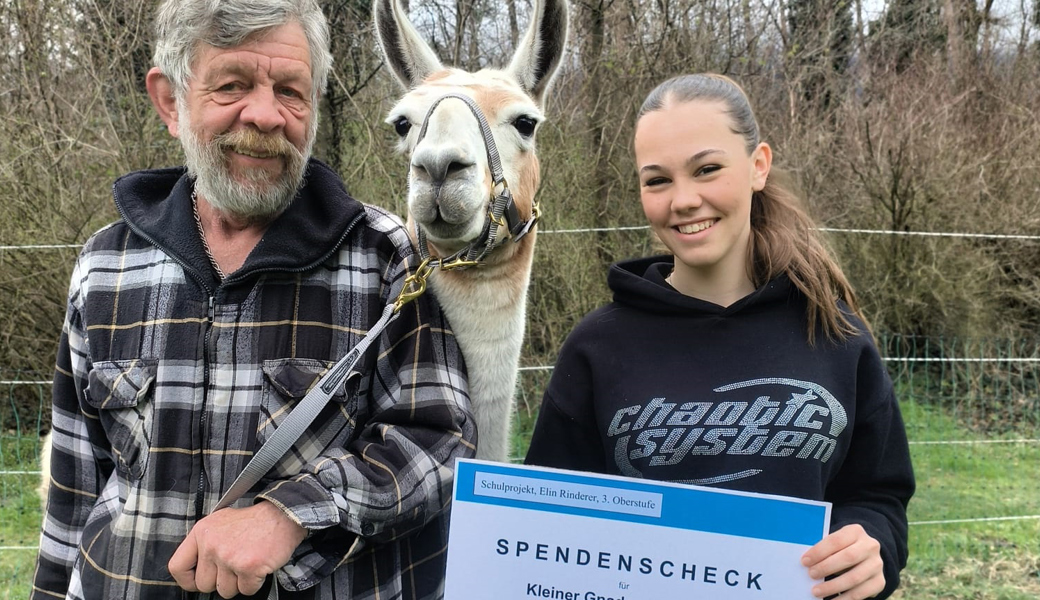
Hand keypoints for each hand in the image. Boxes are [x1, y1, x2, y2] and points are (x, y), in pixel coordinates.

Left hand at [169, 501, 307, 597]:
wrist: (283, 515)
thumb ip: (204, 543)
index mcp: (201, 532)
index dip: (187, 580)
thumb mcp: (220, 523)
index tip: (198, 581)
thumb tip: (194, 571)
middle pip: (204, 585)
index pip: (177, 567)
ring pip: (225, 591)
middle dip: (221, 581)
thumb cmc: (254, 521)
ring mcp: (229, 556)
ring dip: (239, 583)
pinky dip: (254, 583)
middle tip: (235, 566)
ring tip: (248, 562)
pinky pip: (246, 591)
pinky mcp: (248, 567)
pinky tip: (259, 566)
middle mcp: (212, 544)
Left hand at [801, 524, 883, 598]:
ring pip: (854, 577)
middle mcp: (870, 546)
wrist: (866, 556)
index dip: (819, 551)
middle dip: (826, 567)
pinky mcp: (880, 582)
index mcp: (856, 531)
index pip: (836, 540)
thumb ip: (824, 548)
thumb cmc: (842, 548)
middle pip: (848, 557)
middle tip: (811, 575)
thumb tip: (806, 562)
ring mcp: (877, 564)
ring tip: (816, 591)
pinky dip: (844, 598)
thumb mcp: (835, 542)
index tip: (805, 561)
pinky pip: (861, 593)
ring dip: (833, 586)